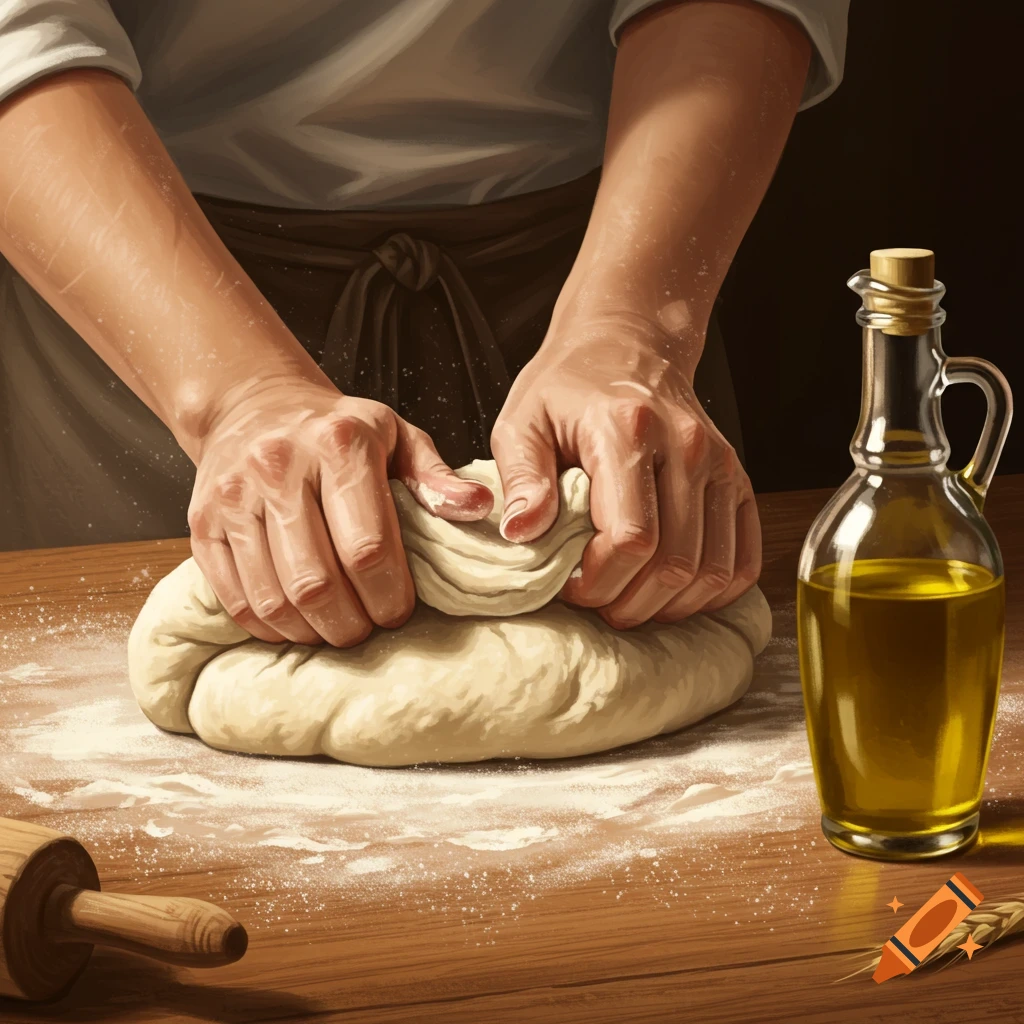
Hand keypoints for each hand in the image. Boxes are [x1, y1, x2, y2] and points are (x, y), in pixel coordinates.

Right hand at [188, 377, 493, 645]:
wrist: (253, 406)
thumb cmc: (338, 430)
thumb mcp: (397, 436)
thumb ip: (435, 478)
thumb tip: (478, 508)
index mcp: (338, 446)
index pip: (368, 548)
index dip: (388, 596)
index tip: (400, 612)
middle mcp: (279, 467)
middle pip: (317, 582)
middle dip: (351, 624)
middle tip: (368, 629)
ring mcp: (234, 497)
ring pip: (274, 598)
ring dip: (311, 632)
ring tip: (336, 630)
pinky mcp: (202, 523)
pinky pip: (235, 598)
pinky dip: (269, 627)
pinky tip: (296, 624)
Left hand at [491, 324, 760, 627]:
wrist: (628, 345)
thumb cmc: (569, 387)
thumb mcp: (522, 422)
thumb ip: (521, 479)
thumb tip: (523, 534)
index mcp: (630, 432)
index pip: (630, 538)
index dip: (599, 581)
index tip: (570, 584)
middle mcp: (687, 449)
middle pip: (674, 564)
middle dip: (628, 603)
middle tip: (596, 600)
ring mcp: (720, 466)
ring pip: (711, 571)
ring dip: (668, 606)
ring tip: (629, 599)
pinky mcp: (737, 482)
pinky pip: (743, 561)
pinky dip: (711, 592)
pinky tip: (673, 592)